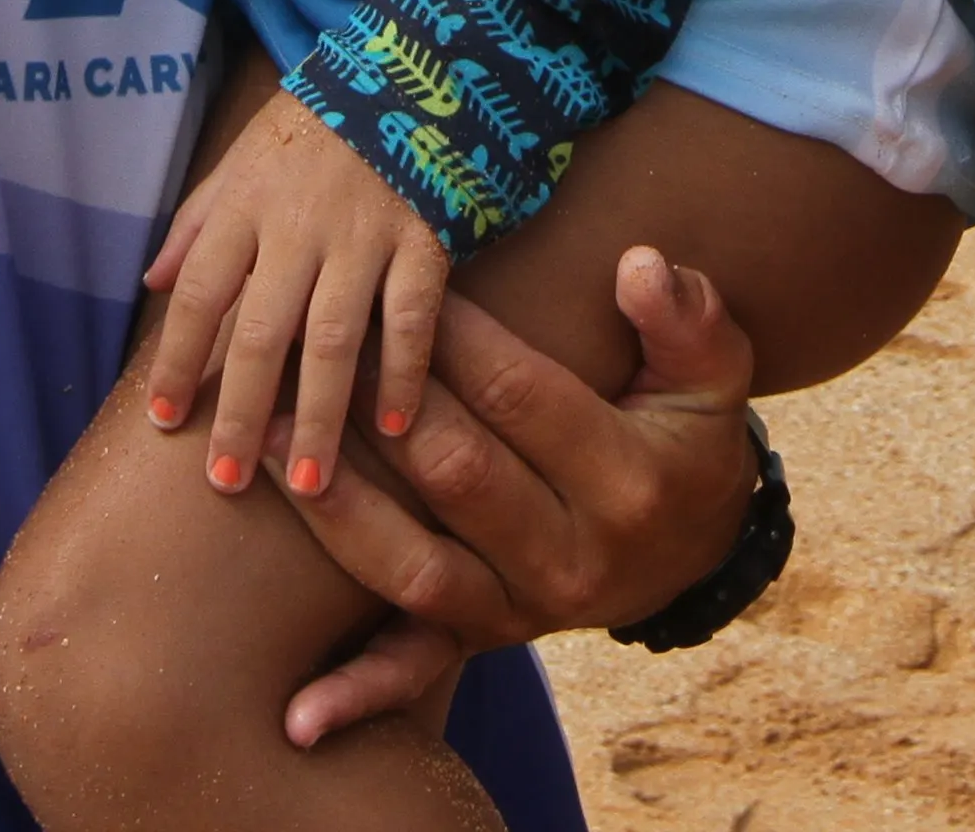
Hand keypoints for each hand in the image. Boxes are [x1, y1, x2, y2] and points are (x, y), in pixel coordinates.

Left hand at [137, 91, 448, 498]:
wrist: (410, 66)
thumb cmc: (316, 121)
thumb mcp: (244, 155)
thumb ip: (198, 220)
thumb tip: (153, 282)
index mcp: (246, 206)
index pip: (199, 295)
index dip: (177, 361)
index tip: (163, 422)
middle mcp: (299, 226)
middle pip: (261, 333)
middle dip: (240, 413)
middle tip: (224, 483)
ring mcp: (365, 235)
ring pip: (334, 338)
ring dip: (317, 415)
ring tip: (307, 482)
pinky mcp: (425, 237)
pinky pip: (413, 316)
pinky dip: (404, 373)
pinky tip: (392, 427)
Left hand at [280, 244, 763, 746]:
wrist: (694, 548)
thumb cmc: (687, 437)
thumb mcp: (712, 374)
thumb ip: (686, 318)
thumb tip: (639, 265)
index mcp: (627, 483)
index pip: (520, 397)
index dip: (453, 338)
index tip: (398, 283)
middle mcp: (574, 560)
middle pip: (456, 476)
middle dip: (377, 406)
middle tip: (313, 342)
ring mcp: (525, 613)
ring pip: (417, 567)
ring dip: (335, 508)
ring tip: (261, 444)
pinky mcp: (489, 641)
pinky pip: (419, 666)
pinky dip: (359, 690)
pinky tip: (297, 709)